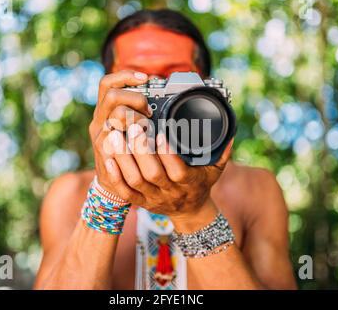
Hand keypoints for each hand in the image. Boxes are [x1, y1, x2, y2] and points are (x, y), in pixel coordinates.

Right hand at [89, 70, 153, 201]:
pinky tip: (147, 138)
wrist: (114, 184)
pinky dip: (135, 136)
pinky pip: (117, 138)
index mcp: (104, 111)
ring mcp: (100, 137)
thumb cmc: (126, 153)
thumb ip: (138, 112)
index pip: (107, 84)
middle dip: (135, 99)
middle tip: (149, 111)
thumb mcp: (129, 128)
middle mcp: (99, 121)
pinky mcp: (104, 153)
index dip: (125, 77)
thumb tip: (161, 97)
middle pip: (112, 96)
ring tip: (148, 127)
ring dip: (137, 117)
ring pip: (116, 114)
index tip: (145, 78)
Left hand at [104, 122, 233, 218]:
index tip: (160, 132)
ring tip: (115, 136)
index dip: (168, 154)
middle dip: (141, 150)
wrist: (190, 211)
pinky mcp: (141, 202)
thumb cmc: (201, 184)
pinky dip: (116, 176)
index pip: (178, 170)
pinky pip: (125, 192)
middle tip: (132, 127)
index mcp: (189, 182)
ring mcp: (153, 198)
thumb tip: (230, 132)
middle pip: (152, 174)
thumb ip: (221, 151)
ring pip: (135, 181)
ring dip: (124, 159)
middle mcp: (170, 192)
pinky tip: (108, 158)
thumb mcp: (215, 169)